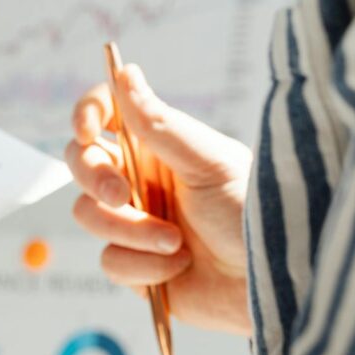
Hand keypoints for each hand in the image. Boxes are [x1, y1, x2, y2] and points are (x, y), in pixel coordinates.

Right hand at [66, 64, 251, 335]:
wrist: (273, 280)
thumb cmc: (252, 213)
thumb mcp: (210, 162)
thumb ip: (159, 124)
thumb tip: (125, 73)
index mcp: (158, 147)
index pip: (106, 115)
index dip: (86, 115)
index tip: (87, 131)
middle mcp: (139, 180)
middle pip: (82, 163)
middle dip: (96, 180)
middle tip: (123, 197)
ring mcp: (133, 222)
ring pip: (89, 215)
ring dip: (132, 231)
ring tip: (176, 243)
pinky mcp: (134, 265)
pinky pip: (110, 261)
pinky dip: (144, 266)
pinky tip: (178, 267)